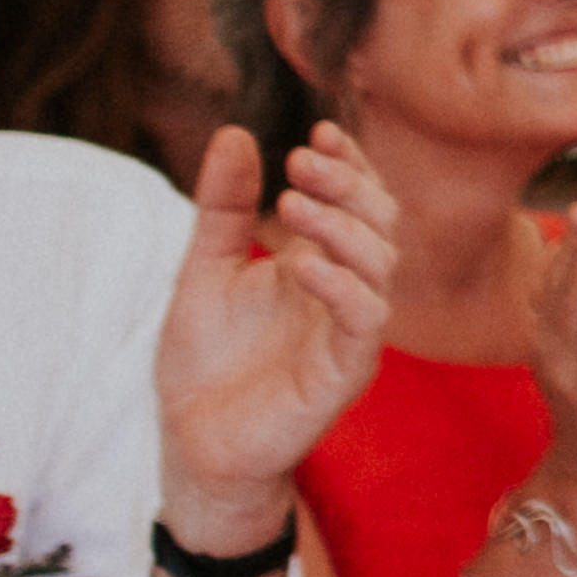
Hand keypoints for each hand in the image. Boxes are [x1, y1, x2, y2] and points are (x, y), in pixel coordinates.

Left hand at [154, 125, 398, 538]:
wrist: (194, 445)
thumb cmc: (205, 363)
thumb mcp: (204, 271)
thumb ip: (224, 209)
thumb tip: (234, 133)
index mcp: (321, 264)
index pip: (358, 200)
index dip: (350, 164)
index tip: (318, 131)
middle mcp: (347, 292)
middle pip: (380, 221)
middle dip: (349, 185)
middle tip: (301, 161)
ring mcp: (351, 331)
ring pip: (382, 263)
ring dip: (343, 226)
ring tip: (293, 204)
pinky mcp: (345, 372)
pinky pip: (365, 320)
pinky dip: (341, 286)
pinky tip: (301, 265)